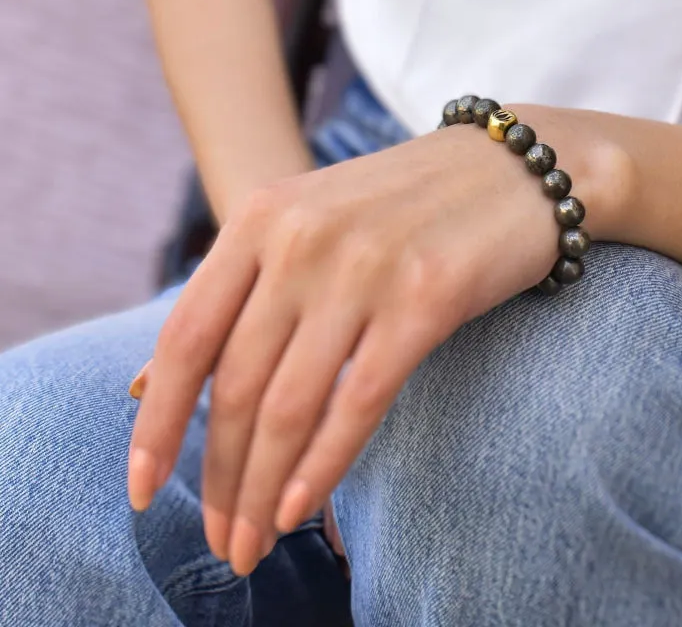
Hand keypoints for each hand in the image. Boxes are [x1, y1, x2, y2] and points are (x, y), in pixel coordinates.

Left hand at [126, 111, 610, 575]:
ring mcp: (364, 266)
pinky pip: (359, 402)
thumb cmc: (405, 204)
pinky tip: (304, 508)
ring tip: (255, 541)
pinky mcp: (426, 297)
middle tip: (220, 540)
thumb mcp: (308, 221)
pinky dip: (323, 466)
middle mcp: (302, 238)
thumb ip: (237, 292)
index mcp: (261, 216)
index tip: (141, 489)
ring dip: (263, 489)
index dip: (157, 424)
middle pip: (236, 384)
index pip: (185, 336)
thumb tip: (144, 383)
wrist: (513, 167)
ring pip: (290, 405)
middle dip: (218, 477)